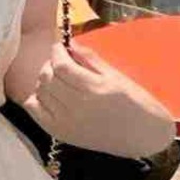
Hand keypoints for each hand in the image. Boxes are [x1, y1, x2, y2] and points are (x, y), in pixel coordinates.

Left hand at [25, 38, 175, 158]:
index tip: (60, 47)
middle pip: (47, 78)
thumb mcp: (115, 75)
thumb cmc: (136, 102)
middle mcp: (76, 107)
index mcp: (93, 90)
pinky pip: (36, 113)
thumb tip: (69, 43)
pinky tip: (49, 96)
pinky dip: (36, 100)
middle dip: (50, 64)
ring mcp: (67, 123)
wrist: (144, 136)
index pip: (61, 66)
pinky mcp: (62, 134)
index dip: (57, 52)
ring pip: (40, 93)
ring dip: (44, 81)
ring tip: (57, 78)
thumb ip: (89, 59)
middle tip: (60, 61)